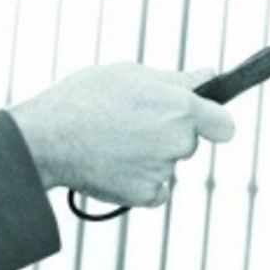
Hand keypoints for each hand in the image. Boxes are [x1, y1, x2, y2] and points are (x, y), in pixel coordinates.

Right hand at [9, 62, 234, 204]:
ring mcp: (163, 172)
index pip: (224, 124)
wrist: (46, 139)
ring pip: (166, 164)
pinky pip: (154, 189)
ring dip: (148, 156)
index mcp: (180, 108)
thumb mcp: (129, 74)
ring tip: (111, 141)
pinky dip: (138, 181)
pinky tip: (112, 164)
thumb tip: (208, 76)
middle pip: (188, 142)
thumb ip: (175, 80)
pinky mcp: (145, 196)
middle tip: (129, 123)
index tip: (200, 121)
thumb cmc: (83, 98)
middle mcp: (178, 142)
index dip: (212, 121)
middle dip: (167, 134)